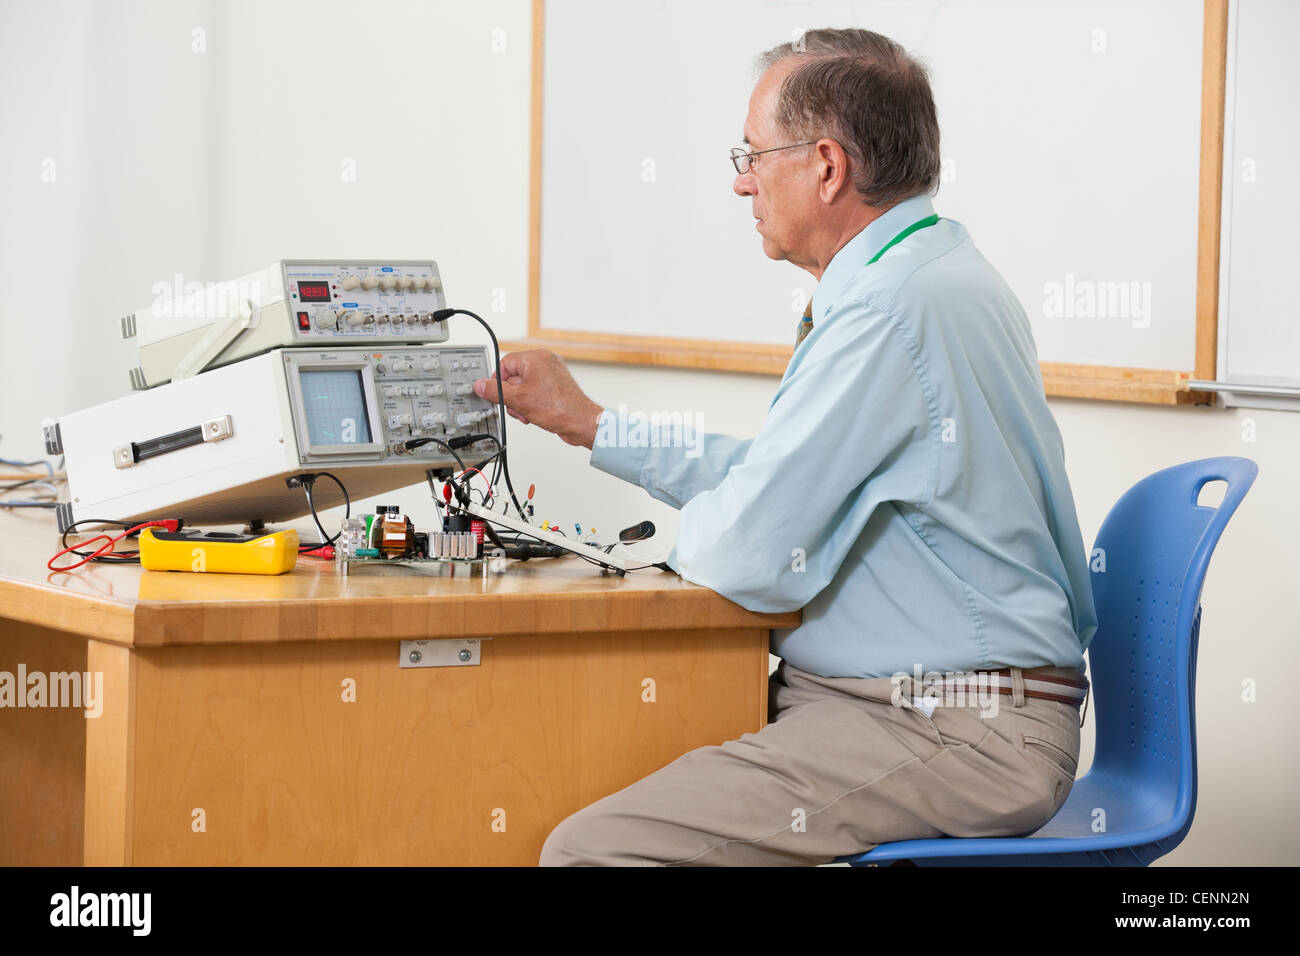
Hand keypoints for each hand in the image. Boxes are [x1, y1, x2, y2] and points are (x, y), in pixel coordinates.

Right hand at [473, 349, 603, 448]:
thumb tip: (481, 385)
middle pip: (513, 376)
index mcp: (536, 358)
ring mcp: (551, 374)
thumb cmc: (559, 408)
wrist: (581, 422)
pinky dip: (530, 403)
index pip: (505, 363)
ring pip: (523, 386)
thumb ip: (496, 391)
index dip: (497, 380)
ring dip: (519, 402)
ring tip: (526, 413)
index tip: (493, 393)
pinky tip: (533, 414)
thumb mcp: (519, 400)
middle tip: (514, 406)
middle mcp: (545, 362)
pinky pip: (534, 391)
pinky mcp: (555, 386)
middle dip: (511, 395)